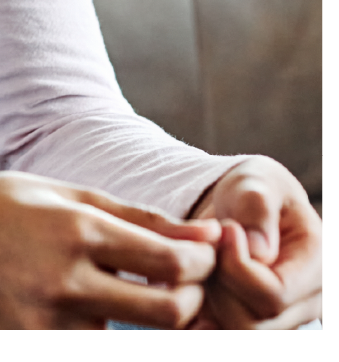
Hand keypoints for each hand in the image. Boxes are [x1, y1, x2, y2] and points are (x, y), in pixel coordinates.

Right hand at [0, 172, 220, 328]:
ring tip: (110, 285)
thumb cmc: (2, 206)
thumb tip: (210, 236)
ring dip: (136, 314)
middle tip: (180, 284)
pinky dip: (98, 329)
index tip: (200, 256)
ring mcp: (48, 322)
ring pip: (129, 333)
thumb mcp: (68, 194)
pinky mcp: (31, 346)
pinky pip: (90, 346)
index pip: (173, 263)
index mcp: (77, 229)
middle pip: (168, 312)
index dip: (201, 263)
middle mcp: (66, 279)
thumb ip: (142, 218)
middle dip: (189, 299)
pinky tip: (79, 304)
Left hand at [188, 156, 321, 328]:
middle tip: (211, 244)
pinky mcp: (252, 325)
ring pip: (231, 330)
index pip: (274, 295)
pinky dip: (200, 307)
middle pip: (250, 321)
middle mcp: (305, 304)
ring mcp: (280, 321)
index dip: (237, 266)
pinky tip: (196, 276)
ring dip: (207, 293)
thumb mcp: (257, 182)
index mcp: (317, 268)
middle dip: (218, 280)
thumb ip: (256, 206)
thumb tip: (257, 249)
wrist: (244, 206)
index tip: (225, 229)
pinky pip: (217, 331)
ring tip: (207, 257)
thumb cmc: (254, 190)